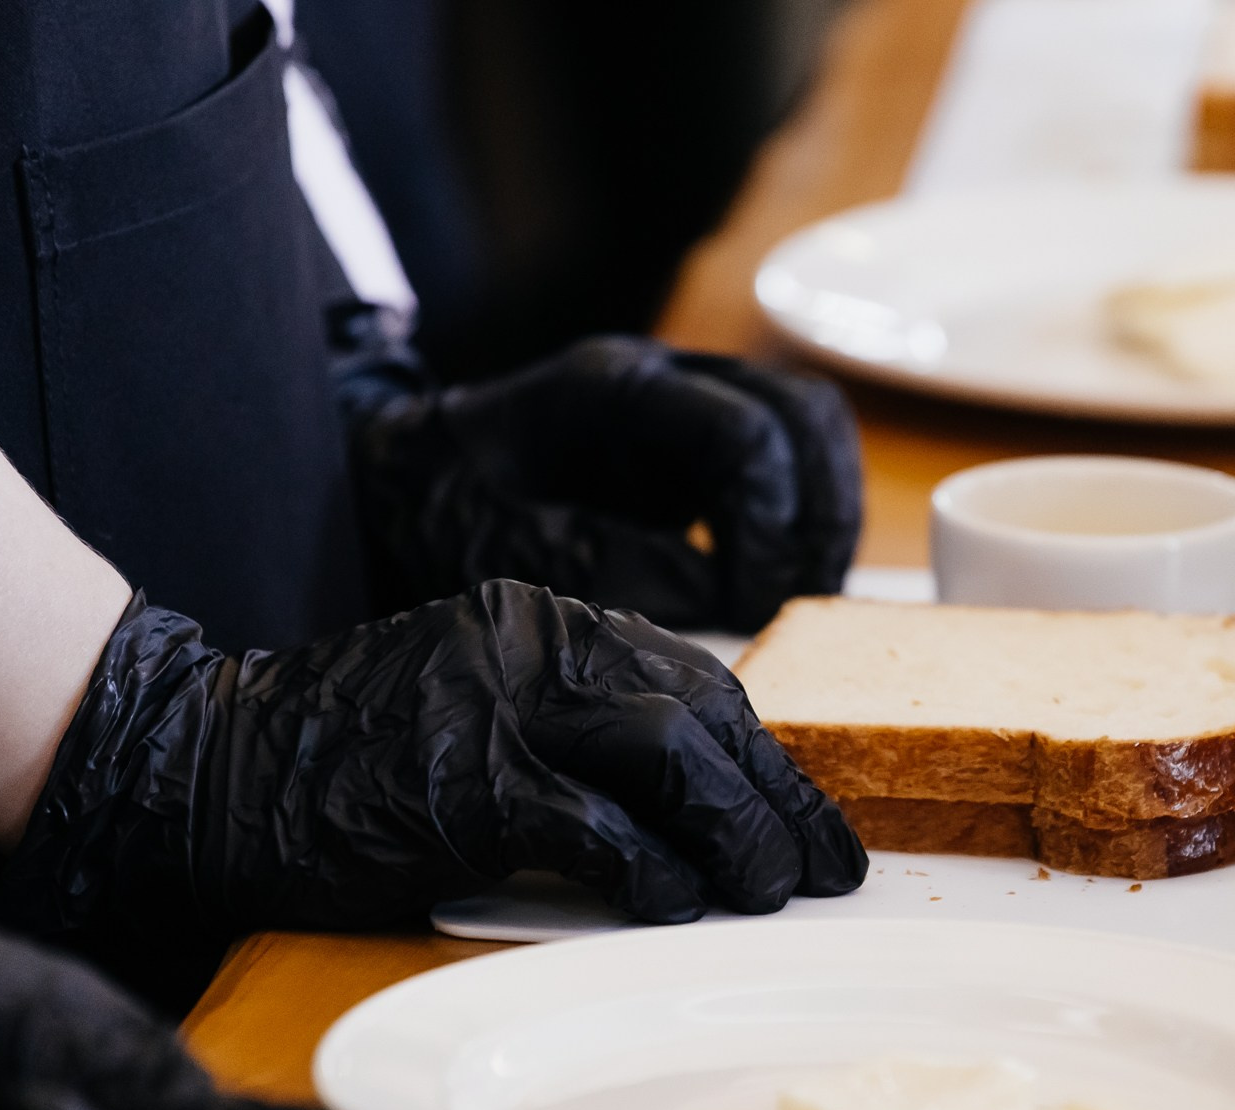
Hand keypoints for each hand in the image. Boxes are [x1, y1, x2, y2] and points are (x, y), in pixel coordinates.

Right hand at [0, 581, 867, 1008]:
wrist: (204, 762)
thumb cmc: (347, 753)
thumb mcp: (479, 708)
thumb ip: (579, 731)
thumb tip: (698, 805)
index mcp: (545, 623)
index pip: (699, 683)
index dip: (771, 759)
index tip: (815, 822)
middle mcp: (536, 645)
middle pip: (708, 714)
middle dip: (782, 801)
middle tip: (829, 872)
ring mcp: (500, 706)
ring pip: (676, 753)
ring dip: (740, 833)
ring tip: (767, 896)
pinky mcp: (463, 782)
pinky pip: (596, 824)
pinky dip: (652, 870)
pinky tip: (676, 905)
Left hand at [351, 336, 862, 633]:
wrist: (405, 487)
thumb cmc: (442, 513)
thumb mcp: (505, 553)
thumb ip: (611, 568)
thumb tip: (720, 597)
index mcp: (609, 387)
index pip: (743, 433)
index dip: (769, 528)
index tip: (752, 607)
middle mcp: (666, 376)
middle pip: (804, 409)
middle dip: (820, 514)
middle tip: (798, 604)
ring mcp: (691, 404)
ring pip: (815, 427)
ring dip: (829, 515)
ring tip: (804, 598)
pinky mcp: (703, 447)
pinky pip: (794, 462)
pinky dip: (809, 520)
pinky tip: (786, 584)